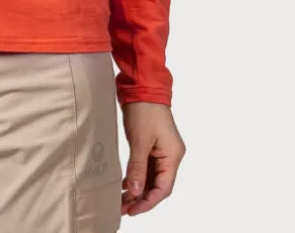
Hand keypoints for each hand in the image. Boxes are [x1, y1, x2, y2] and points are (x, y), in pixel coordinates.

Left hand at [120, 102, 184, 216]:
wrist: (142, 84)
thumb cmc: (144, 109)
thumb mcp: (139, 140)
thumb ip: (138, 168)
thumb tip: (135, 193)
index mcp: (173, 155)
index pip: (163, 188)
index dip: (148, 202)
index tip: (133, 210)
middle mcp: (170, 155)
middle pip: (158, 185)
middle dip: (141, 198)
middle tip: (123, 209)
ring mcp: (162, 149)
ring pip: (151, 177)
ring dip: (137, 189)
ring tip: (121, 201)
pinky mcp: (152, 144)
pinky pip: (146, 167)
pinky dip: (136, 176)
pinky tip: (124, 185)